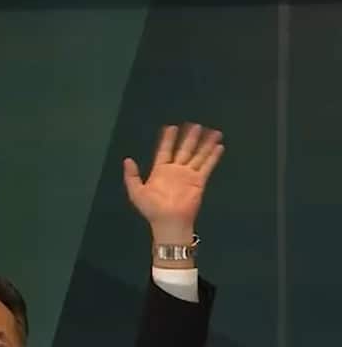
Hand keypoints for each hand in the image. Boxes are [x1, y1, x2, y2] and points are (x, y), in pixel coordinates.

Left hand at [123, 123, 223, 244]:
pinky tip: (218, 146)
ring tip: (212, 131)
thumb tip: (127, 160)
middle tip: (195, 125)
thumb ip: (132, 176)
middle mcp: (176, 170)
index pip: (165, 150)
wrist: (168, 221)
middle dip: (189, 137)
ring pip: (198, 155)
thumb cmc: (152, 209)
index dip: (168, 139)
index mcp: (160, 171)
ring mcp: (188, 175)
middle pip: (184, 150)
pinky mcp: (199, 181)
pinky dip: (213, 156)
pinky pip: (207, 166)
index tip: (171, 127)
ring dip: (205, 143)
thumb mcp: (136, 192)